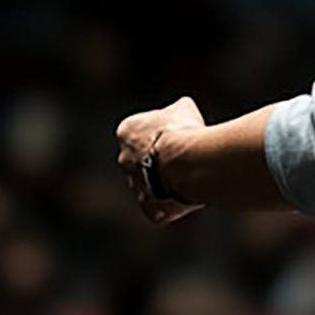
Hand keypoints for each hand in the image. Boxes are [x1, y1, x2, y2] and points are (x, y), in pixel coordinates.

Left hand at [116, 96, 206, 223]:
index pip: (139, 132)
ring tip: (190, 174)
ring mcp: (135, 186)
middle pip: (141, 160)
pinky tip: (189, 194)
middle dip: (159, 158)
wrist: (186, 163)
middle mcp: (124, 160)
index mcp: (127, 132)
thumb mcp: (184, 108)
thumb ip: (178, 110)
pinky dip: (172, 203)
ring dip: (166, 181)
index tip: (178, 133)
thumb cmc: (183, 132)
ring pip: (150, 185)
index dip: (161, 133)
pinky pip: (160, 207)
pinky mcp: (149, 208)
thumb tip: (183, 107)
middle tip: (184, 155)